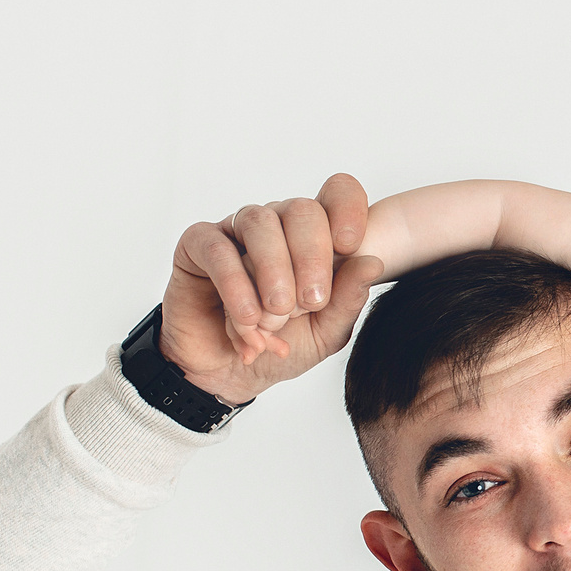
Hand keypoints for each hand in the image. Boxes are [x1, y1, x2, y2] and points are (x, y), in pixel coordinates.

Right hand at [160, 174, 379, 406]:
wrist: (230, 375)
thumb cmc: (282, 345)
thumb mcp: (325, 332)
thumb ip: (347, 300)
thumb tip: (372, 262)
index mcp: (315, 237)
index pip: (336, 194)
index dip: (348, 208)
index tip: (350, 245)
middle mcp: (278, 226)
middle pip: (301, 210)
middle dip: (311, 255)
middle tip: (311, 301)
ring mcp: (237, 231)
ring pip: (259, 222)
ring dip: (273, 268)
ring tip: (277, 313)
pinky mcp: (198, 244)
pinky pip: (218, 248)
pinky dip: (235, 284)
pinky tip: (247, 317)